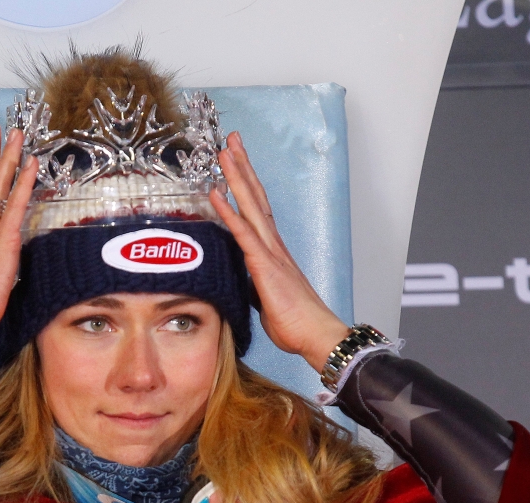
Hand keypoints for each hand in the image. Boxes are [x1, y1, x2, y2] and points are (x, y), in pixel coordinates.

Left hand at [209, 132, 349, 372]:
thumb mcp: (264, 297)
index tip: (236, 161)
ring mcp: (270, 252)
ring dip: (236, 177)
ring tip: (224, 152)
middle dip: (243, 166)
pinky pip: (243, 233)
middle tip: (231, 139)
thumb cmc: (294, 322)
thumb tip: (242, 278)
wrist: (315, 335)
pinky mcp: (264, 265)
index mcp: (273, 251)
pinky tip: (215, 194)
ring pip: (250, 206)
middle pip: (256, 196)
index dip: (246, 183)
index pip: (257, 209)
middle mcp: (273, 244)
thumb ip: (253, 281)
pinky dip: (228, 212)